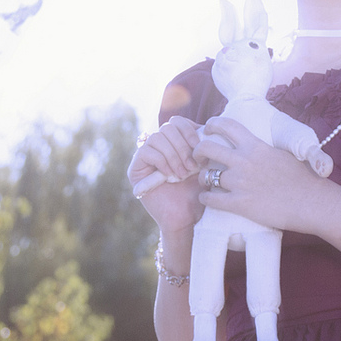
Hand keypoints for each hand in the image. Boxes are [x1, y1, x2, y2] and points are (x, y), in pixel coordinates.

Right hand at [128, 115, 206, 231]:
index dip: (189, 131)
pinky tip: (170, 175)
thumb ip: (201, 146)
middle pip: (168, 127)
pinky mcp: (136, 169)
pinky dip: (162, 161)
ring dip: (173, 155)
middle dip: (183, 146)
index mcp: (175, 143)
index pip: (178, 121)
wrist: (186, 219)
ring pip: (157, 138)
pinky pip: (146, 151)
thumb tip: (205, 127)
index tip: (201, 149)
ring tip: (183, 174)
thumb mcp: (204, 166)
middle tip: (192, 167)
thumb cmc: (197, 194)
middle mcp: (159, 147)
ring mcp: (145, 157)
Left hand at [191, 116, 340, 235]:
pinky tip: (208, 199)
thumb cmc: (303, 180)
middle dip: (197, 151)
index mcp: (256, 146)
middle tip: (198, 157)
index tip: (208, 128)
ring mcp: (240, 182)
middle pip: (207, 148)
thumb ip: (264, 150)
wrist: (312, 203)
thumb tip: (257, 147)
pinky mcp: (239, 204)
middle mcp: (244, 161)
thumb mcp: (283, 155)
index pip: (226, 125)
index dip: (213, 124)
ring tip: (206, 182)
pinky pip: (210, 199)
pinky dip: (205, 198)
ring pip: (206, 175)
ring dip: (202, 178)